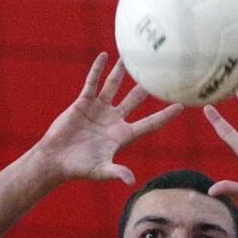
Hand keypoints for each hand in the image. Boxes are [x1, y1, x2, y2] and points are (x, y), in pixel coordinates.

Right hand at [38, 53, 182, 185]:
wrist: (56, 160)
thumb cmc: (79, 168)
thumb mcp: (101, 171)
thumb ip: (117, 173)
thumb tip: (131, 181)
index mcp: (122, 136)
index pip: (149, 123)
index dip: (165, 116)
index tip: (181, 106)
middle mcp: (113, 120)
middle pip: (135, 99)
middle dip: (146, 87)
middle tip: (160, 72)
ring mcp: (99, 109)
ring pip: (114, 86)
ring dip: (121, 72)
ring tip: (131, 56)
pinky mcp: (83, 103)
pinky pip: (93, 83)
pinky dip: (98, 70)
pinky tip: (104, 56)